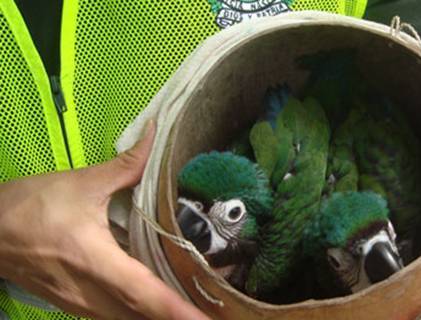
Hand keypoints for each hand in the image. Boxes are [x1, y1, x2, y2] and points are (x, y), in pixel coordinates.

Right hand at [0, 122, 208, 319]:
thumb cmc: (30, 207)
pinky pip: (113, 318)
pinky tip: (157, 309)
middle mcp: (91, 293)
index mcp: (96, 261)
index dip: (177, 311)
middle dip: (179, 319)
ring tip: (196, 312)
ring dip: (159, 319)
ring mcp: (81, 305)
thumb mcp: (81, 183)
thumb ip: (126, 165)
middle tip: (217, 315)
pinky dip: (139, 316)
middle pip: (142, 316)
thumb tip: (156, 133)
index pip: (146, 293)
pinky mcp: (74, 306)